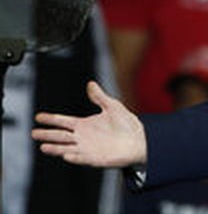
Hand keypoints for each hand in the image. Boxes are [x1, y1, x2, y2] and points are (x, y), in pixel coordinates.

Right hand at [32, 81, 146, 167]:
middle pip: (60, 135)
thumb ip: (100, 97)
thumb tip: (91, 84)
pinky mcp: (94, 158)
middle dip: (47, 134)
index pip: (63, 121)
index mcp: (84, 125)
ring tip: (43, 146)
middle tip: (34, 133)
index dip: (51, 119)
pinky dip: (73, 157)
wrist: (139, 140)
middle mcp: (82, 137)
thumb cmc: (127, 124)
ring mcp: (86, 149)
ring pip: (66, 148)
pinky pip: (81, 158)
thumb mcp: (113, 107)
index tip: (38, 117)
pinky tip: (66, 154)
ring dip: (55, 148)